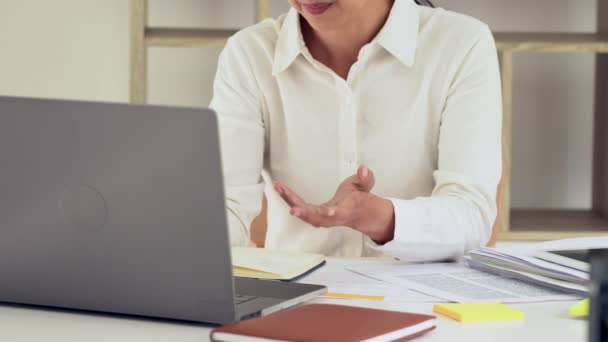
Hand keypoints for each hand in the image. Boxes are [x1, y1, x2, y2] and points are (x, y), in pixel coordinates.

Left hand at [274, 165, 394, 242]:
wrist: (354, 212)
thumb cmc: (357, 199)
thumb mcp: (365, 186)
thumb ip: (365, 178)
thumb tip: (363, 168)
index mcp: (343, 210)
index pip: (338, 213)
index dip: (332, 213)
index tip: (330, 211)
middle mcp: (330, 217)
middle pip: (315, 217)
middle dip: (304, 213)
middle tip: (293, 209)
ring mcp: (319, 218)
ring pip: (303, 213)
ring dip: (290, 201)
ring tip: (279, 187)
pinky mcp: (311, 214)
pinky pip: (298, 207)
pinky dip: (288, 198)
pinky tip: (280, 188)